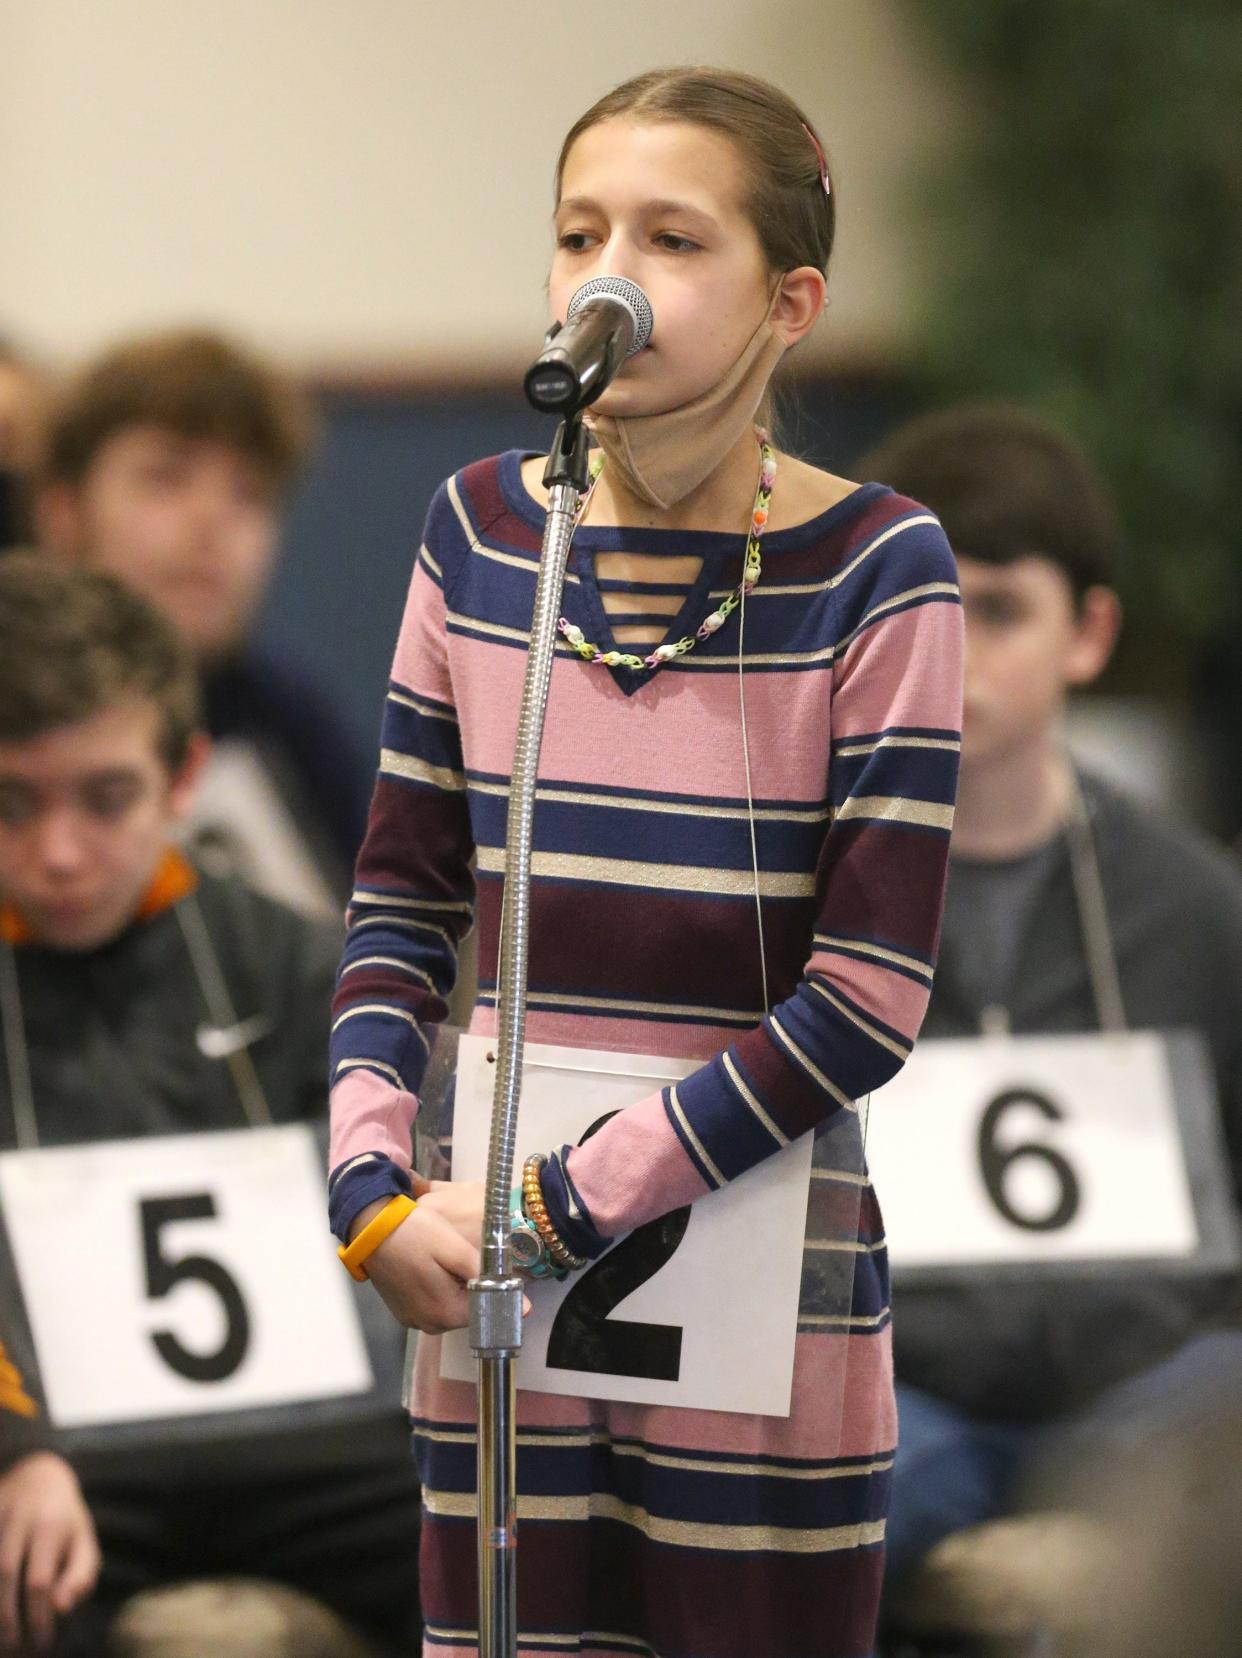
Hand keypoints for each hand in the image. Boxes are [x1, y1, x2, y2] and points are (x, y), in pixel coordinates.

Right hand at [0, 1452, 99, 1652]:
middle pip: (6, 1576)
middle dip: (8, 1619)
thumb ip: (81, 1574)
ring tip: (1, 1644)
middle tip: (15, 1651)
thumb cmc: (65, 1520)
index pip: (40, 1581)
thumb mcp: (84, 1541)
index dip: (38, 1617)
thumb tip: (64, 1607)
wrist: (37, 1475)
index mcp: (51, 1525)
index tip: (43, 1644)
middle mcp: (19, 1519)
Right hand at [348, 1188, 480, 1334]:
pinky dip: (438, 1287)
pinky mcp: (403, 1310)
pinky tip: (431, 1265)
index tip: (483, 1263)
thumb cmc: (414, 1232)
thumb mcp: (454, 1247)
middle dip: (471, 1284)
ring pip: (451, 1305)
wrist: (370, 1226)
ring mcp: (413, 1319)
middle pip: (468, 1309)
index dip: (492, 1285)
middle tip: (460, 1255)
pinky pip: (432, 1303)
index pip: (487, 1309)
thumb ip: (486, 1276)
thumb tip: (524, 1308)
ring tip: (444, 1257)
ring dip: (455, 1284)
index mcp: (445, 1313)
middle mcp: (429, 1324)